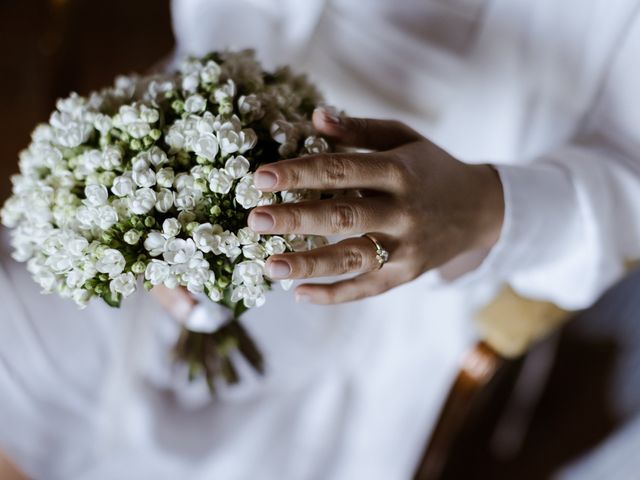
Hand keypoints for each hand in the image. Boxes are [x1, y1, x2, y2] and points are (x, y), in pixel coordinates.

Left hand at [248, 109, 504, 303]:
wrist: (481, 210)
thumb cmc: (432, 169)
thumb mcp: (404, 139)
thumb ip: (361, 130)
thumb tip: (315, 116)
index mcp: (399, 171)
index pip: (340, 171)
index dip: (299, 173)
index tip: (260, 177)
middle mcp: (403, 211)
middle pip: (343, 217)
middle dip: (296, 219)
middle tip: (254, 220)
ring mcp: (406, 248)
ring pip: (351, 259)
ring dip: (308, 264)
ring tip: (269, 266)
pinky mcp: (406, 274)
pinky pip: (367, 288)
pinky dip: (334, 295)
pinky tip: (299, 294)